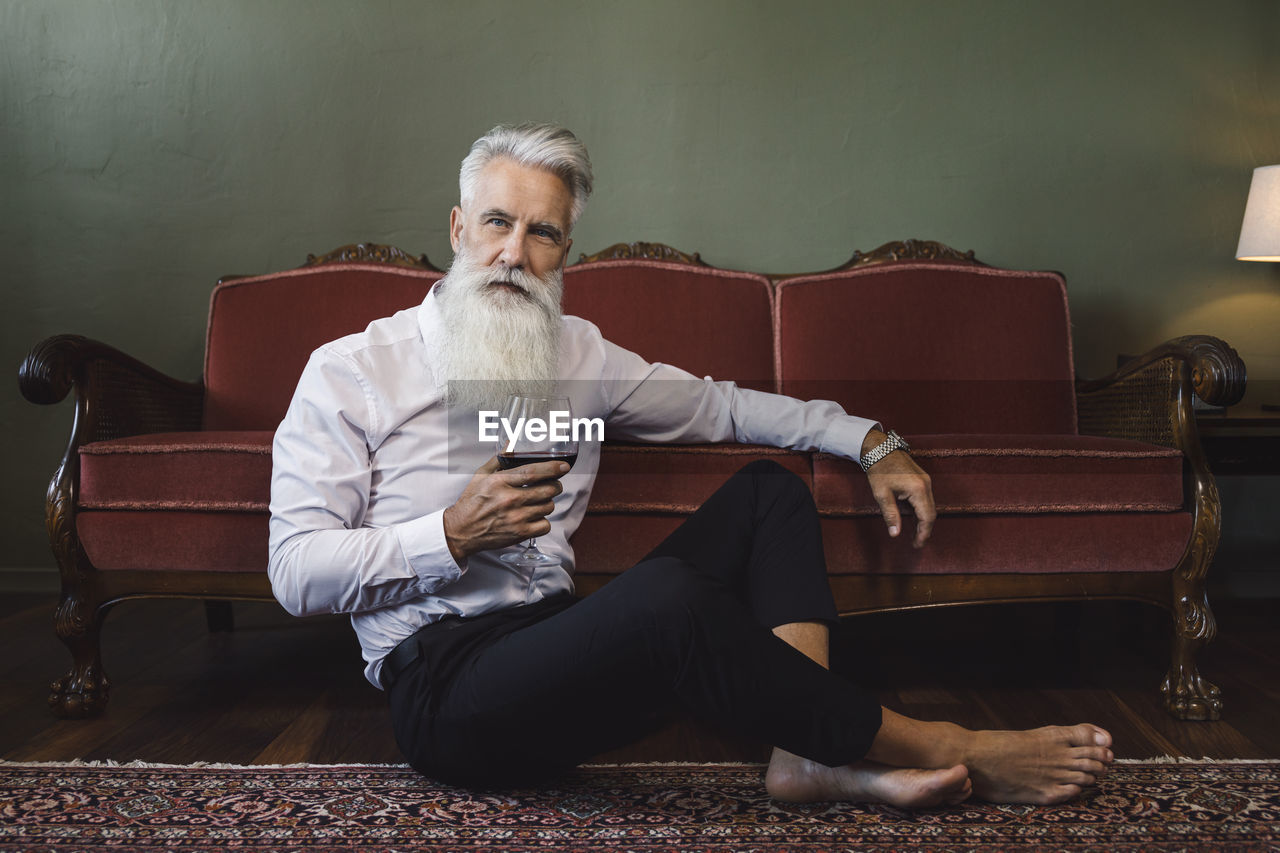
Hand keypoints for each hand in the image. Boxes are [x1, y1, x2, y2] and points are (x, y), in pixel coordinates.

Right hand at [442, 456, 569, 560]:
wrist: (461, 530)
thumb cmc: (472, 502)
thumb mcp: (480, 475)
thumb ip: (499, 459)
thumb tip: (511, 443)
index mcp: (500, 482)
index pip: (533, 472)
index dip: (553, 468)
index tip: (564, 466)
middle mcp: (509, 499)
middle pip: (548, 489)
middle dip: (555, 485)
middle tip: (551, 485)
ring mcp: (516, 518)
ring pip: (549, 506)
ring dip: (547, 503)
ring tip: (537, 502)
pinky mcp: (520, 533)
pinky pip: (545, 525)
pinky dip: (543, 521)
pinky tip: (534, 517)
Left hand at [862, 430, 935, 547]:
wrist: (879, 448)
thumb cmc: (878, 470)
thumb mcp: (882, 494)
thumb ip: (891, 515)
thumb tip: (895, 534)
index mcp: (918, 489)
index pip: (927, 517)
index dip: (923, 533)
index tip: (917, 545)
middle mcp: (927, 485)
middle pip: (931, 513)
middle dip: (924, 529)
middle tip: (915, 543)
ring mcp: (926, 481)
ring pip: (929, 506)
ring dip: (923, 520)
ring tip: (913, 534)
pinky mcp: (922, 479)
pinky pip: (925, 499)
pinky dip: (920, 511)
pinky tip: (911, 518)